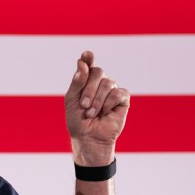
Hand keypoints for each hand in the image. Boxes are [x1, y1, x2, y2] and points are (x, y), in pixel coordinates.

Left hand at [65, 50, 129, 165]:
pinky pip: (117, 93)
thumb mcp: (71, 101)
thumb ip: (77, 82)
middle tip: (84, 106)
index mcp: (86, 81)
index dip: (88, 58)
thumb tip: (82, 64)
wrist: (88, 139)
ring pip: (108, 83)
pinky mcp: (123, 99)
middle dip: (89, 90)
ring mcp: (112, 89)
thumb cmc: (78, 121)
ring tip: (91, 114)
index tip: (87, 55)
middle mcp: (100, 82)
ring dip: (97, 100)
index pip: (88, 64)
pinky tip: (105, 113)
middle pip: (98, 71)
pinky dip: (108, 104)